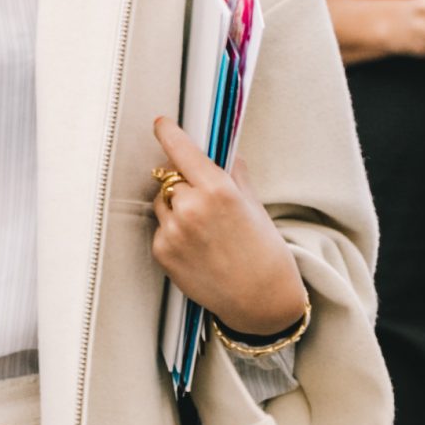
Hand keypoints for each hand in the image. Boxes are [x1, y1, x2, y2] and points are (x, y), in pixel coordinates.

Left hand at [149, 116, 307, 342]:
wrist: (260, 300)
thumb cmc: (264, 252)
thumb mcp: (254, 205)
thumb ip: (233, 174)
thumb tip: (224, 153)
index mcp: (217, 190)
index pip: (182, 150)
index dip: (168, 133)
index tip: (160, 124)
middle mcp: (191, 208)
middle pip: (171, 178)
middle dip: (183, 183)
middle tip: (205, 202)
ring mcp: (173, 231)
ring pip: (162, 203)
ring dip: (175, 207)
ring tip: (204, 230)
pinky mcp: (162, 252)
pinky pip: (161, 229)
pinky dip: (173, 232)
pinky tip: (197, 248)